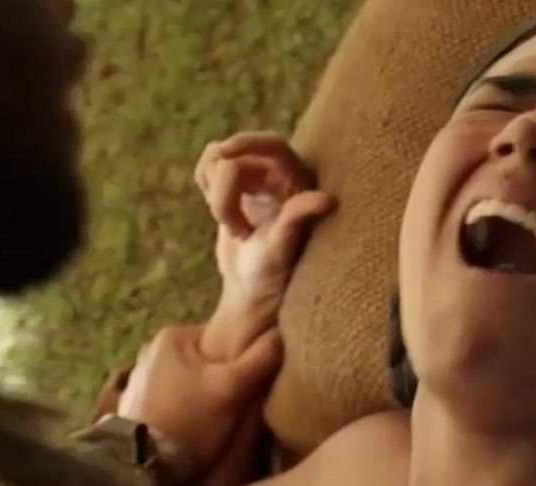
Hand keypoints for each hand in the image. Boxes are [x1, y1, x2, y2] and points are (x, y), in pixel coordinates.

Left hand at [115, 323, 282, 478]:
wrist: (140, 465)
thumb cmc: (188, 419)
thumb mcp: (232, 388)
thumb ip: (261, 358)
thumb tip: (283, 333)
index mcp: (172, 335)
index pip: (222, 334)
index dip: (245, 354)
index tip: (257, 378)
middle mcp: (152, 350)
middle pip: (207, 359)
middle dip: (225, 376)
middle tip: (243, 399)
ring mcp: (139, 378)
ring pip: (191, 380)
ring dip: (206, 394)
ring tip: (222, 416)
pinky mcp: (135, 404)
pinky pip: (174, 398)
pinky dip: (188, 408)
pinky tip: (197, 426)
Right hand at [194, 131, 333, 358]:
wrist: (252, 293)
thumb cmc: (274, 274)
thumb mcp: (283, 248)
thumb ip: (296, 218)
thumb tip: (328, 199)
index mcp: (297, 183)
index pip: (272, 144)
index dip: (247, 142)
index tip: (224, 153)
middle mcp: (277, 176)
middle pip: (238, 157)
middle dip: (225, 189)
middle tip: (233, 228)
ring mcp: (253, 181)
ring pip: (219, 161)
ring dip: (217, 195)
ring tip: (235, 230)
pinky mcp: (233, 189)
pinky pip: (209, 170)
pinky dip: (207, 188)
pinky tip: (224, 219)